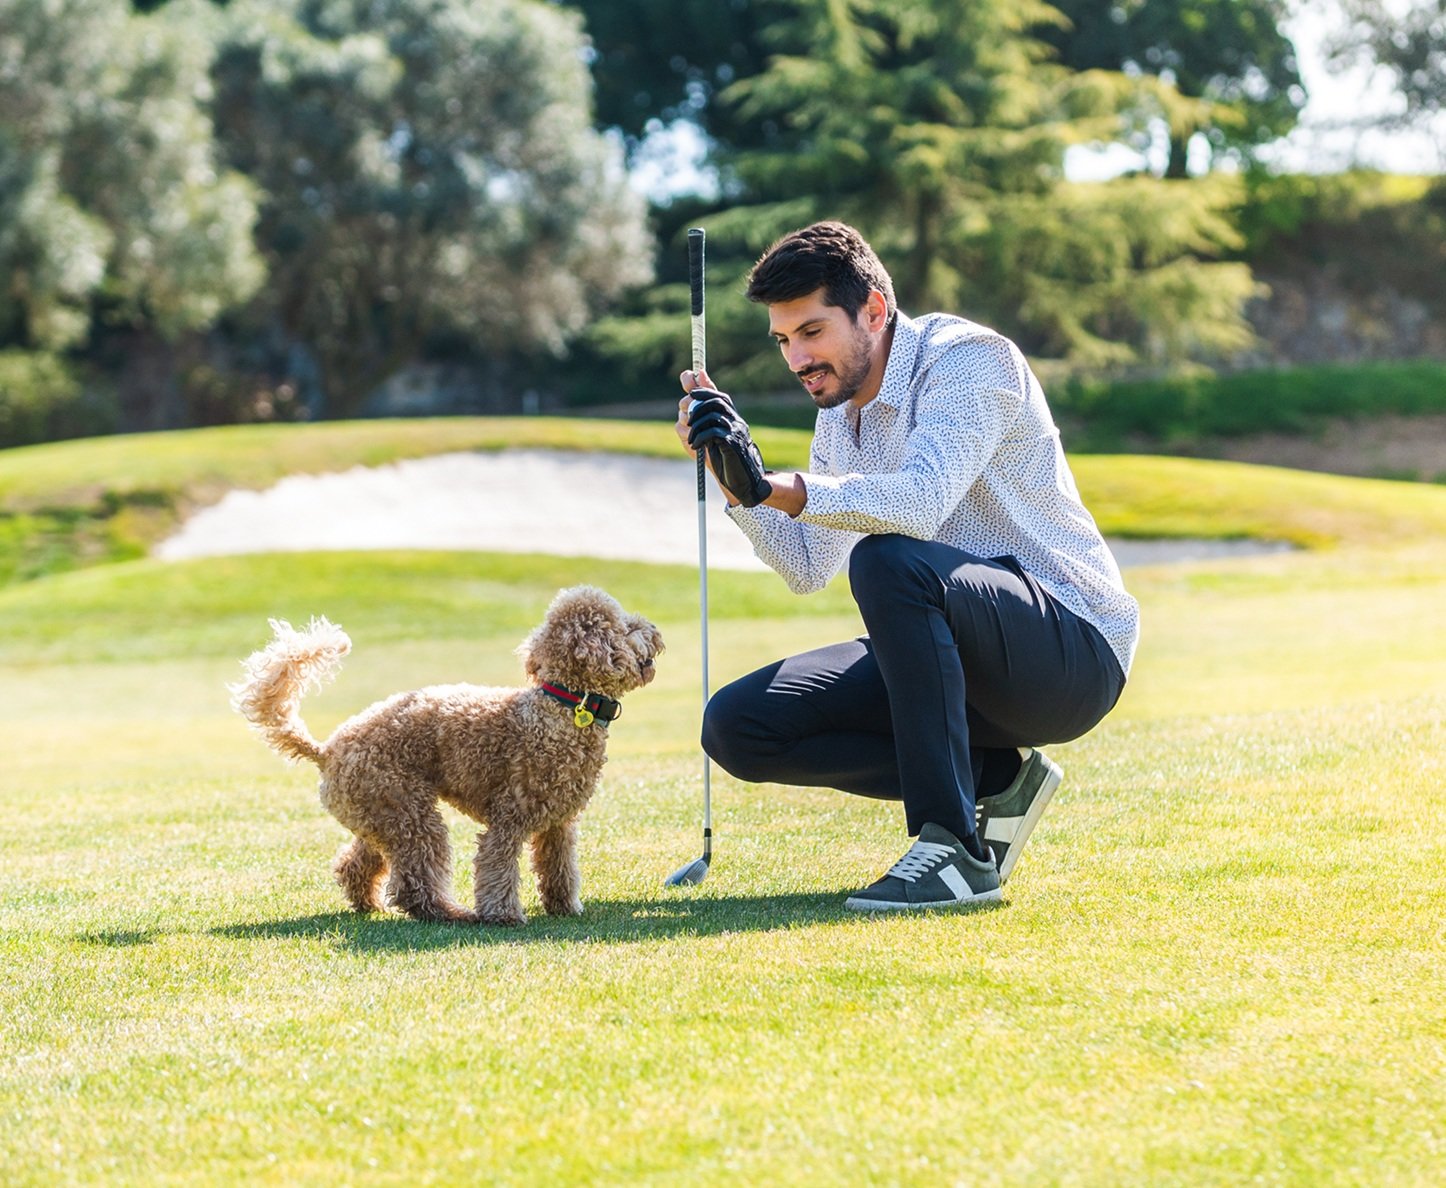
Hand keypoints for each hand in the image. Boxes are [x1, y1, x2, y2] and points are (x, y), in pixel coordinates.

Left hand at [686, 388, 772, 507]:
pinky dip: (699, 437)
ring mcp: (736, 431)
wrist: (744, 481)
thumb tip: (686, 412)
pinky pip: (712, 432)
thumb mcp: (713, 439)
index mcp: (733, 419)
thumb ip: (703, 424)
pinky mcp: (732, 443)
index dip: (705, 391)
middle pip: (716, 402)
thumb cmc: (726, 461)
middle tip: (686, 419)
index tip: (691, 393)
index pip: (720, 397)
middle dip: (697, 407)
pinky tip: (695, 445)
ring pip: (712, 415)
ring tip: (690, 438)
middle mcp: (737, 422)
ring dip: (696, 426)